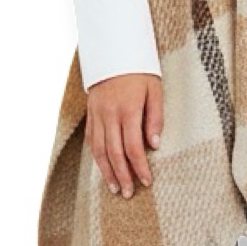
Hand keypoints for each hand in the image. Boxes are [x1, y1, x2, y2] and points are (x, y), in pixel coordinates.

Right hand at [84, 72, 162, 197]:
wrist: (114, 52)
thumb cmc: (140, 71)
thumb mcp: (155, 89)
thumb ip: (155, 117)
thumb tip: (154, 145)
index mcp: (128, 109)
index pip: (133, 146)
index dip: (140, 167)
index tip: (147, 181)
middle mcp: (110, 114)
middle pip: (115, 153)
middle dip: (123, 175)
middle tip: (129, 193)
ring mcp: (97, 114)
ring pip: (100, 150)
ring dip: (107, 171)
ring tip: (115, 188)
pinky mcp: (91, 113)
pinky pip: (92, 140)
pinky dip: (97, 157)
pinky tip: (103, 168)